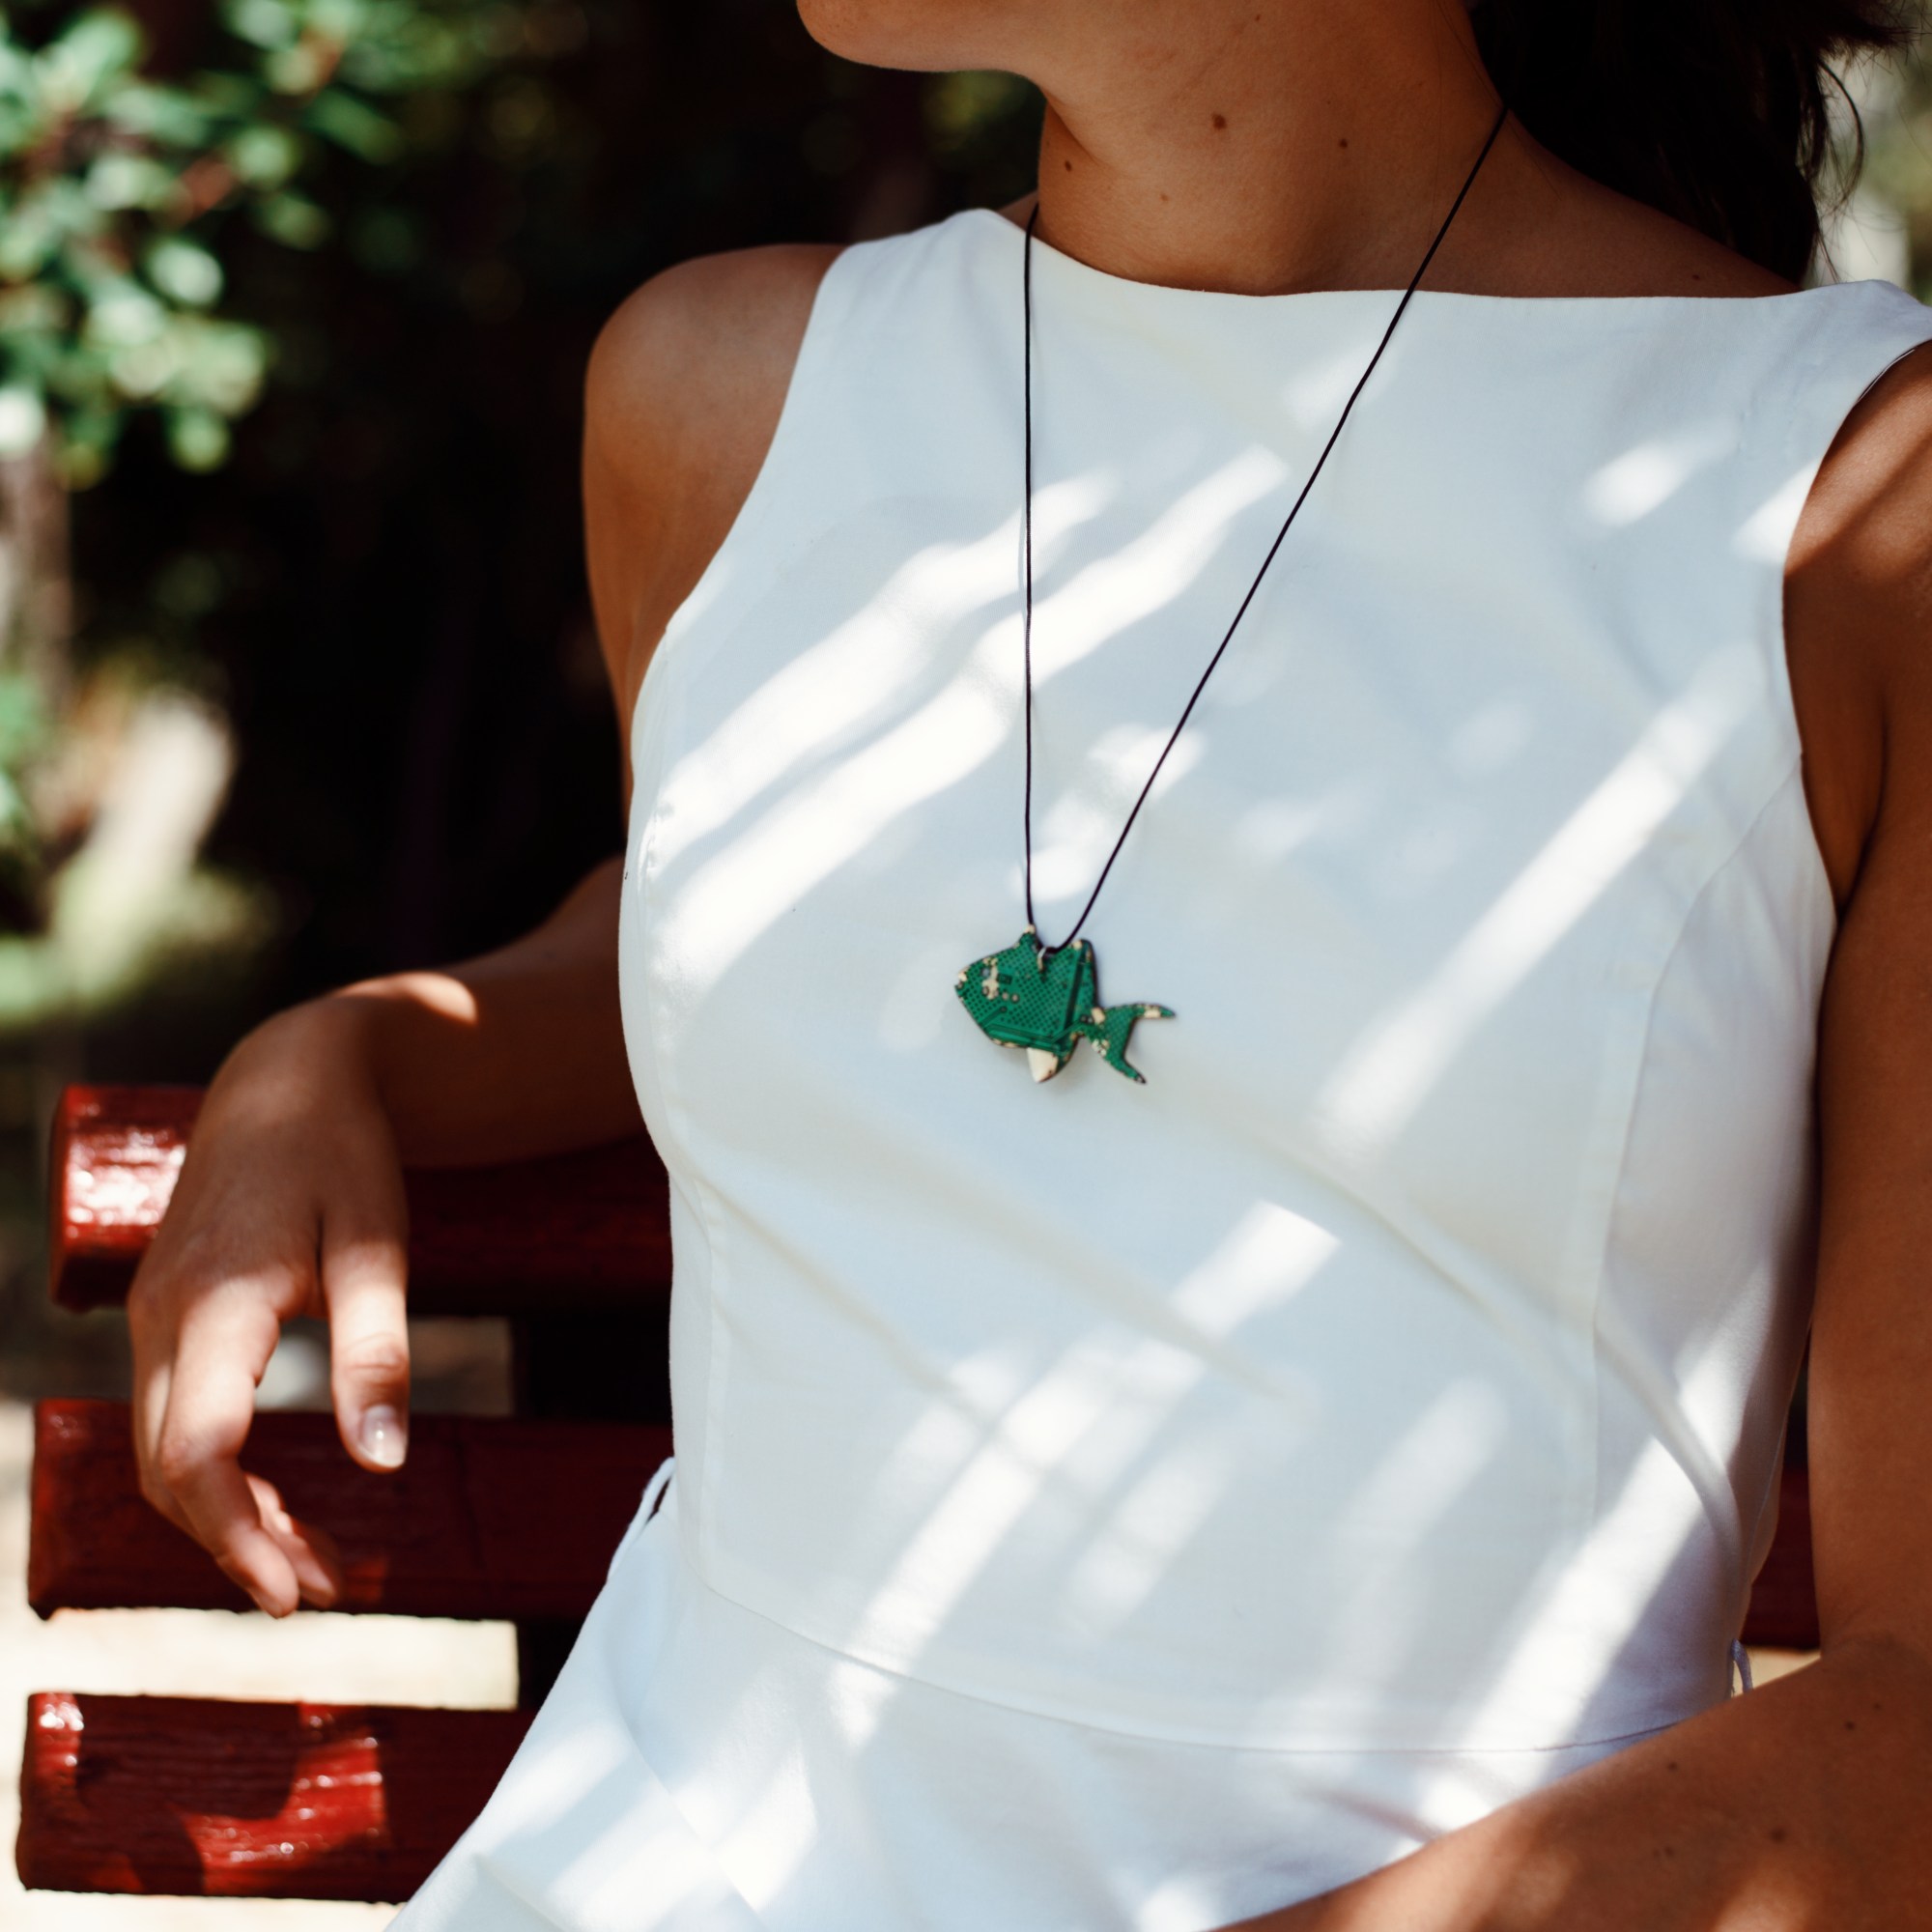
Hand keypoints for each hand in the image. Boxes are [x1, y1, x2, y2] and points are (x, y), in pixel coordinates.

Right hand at [127, 999, 411, 1615]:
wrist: (287, 1078)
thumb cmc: (342, 1154)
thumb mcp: (377, 1245)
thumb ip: (376, 1351)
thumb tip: (384, 1463)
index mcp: (215, 1302)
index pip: (196, 1453)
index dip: (236, 1535)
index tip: (296, 1591)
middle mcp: (163, 1317)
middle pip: (168, 1468)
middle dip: (234, 1544)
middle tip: (319, 1593)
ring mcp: (155, 1317)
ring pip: (165, 1451)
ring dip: (224, 1517)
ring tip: (311, 1565)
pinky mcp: (169, 1318)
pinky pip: (174, 1418)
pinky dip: (217, 1474)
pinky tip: (277, 1503)